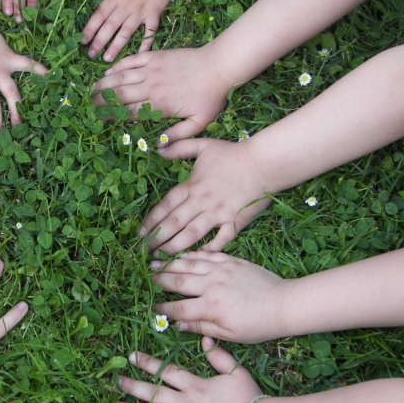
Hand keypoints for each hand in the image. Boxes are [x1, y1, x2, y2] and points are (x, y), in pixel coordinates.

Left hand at [82, 0, 176, 61]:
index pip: (99, 16)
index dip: (90, 28)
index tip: (83, 41)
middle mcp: (125, 7)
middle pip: (110, 27)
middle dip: (99, 42)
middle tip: (91, 55)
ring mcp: (140, 12)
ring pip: (126, 32)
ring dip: (116, 46)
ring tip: (107, 59)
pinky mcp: (153, 15)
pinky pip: (149, 31)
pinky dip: (146, 43)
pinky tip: (140, 55)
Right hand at [94, 47, 229, 142]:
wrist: (219, 66)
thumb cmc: (210, 97)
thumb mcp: (199, 123)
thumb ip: (178, 137)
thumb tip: (158, 149)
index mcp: (159, 105)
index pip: (128, 112)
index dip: (111, 116)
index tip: (99, 120)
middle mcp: (151, 87)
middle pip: (119, 95)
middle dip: (101, 101)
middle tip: (88, 106)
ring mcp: (152, 70)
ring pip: (121, 77)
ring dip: (104, 84)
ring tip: (91, 90)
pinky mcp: (155, 56)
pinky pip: (131, 61)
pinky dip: (118, 66)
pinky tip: (108, 72)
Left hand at [115, 337, 262, 402]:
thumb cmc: (249, 401)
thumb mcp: (236, 373)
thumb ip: (219, 356)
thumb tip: (204, 339)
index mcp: (195, 386)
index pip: (166, 371)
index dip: (147, 363)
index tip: (132, 356)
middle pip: (154, 392)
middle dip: (133, 385)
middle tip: (117, 380)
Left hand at [141, 138, 270, 253]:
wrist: (263, 163)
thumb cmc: (232, 154)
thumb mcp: (202, 144)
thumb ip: (179, 147)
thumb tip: (158, 149)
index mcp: (191, 186)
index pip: (165, 206)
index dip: (150, 221)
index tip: (139, 233)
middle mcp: (201, 201)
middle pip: (174, 223)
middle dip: (157, 239)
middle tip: (144, 251)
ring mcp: (218, 213)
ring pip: (191, 233)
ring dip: (175, 246)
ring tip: (162, 258)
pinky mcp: (235, 221)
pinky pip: (221, 239)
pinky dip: (210, 248)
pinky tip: (198, 256)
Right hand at [151, 251, 286, 343]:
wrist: (284, 303)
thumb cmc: (257, 325)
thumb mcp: (229, 334)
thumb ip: (202, 327)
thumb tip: (178, 326)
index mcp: (211, 307)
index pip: (178, 309)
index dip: (162, 310)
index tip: (151, 309)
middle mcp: (212, 285)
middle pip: (177, 282)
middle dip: (158, 282)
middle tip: (145, 281)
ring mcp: (220, 269)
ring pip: (187, 264)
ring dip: (168, 264)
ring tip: (153, 264)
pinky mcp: (229, 259)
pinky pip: (204, 254)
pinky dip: (189, 255)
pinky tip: (179, 255)